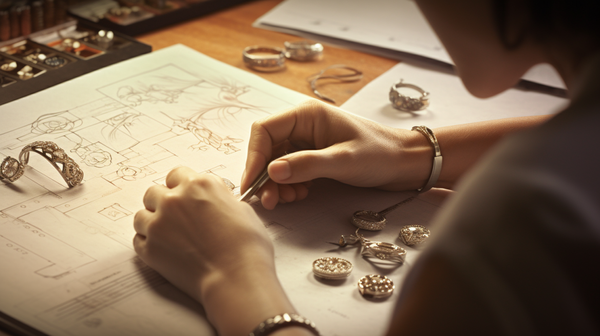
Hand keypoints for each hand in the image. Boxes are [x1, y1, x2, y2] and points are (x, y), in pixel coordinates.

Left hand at [133, 167, 273, 303]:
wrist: (236, 277)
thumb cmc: (247, 247)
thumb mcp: (242, 210)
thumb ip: (220, 200)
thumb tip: (214, 203)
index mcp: (199, 185)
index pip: (177, 174)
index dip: (181, 186)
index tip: (185, 196)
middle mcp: (175, 200)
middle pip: (154, 192)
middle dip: (163, 202)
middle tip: (177, 217)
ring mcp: (159, 224)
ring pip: (141, 215)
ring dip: (152, 222)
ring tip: (169, 235)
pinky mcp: (150, 249)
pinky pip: (138, 240)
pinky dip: (148, 243)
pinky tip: (165, 249)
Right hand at [241, 99, 431, 209]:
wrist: (405, 163)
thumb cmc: (379, 154)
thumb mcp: (343, 160)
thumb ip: (307, 165)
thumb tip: (271, 172)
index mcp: (306, 114)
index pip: (264, 131)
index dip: (254, 157)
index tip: (253, 184)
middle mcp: (303, 125)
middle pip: (267, 148)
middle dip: (265, 175)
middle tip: (269, 201)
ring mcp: (308, 141)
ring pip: (277, 162)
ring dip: (277, 183)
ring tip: (288, 200)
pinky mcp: (314, 157)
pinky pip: (290, 171)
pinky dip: (289, 185)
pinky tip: (299, 195)